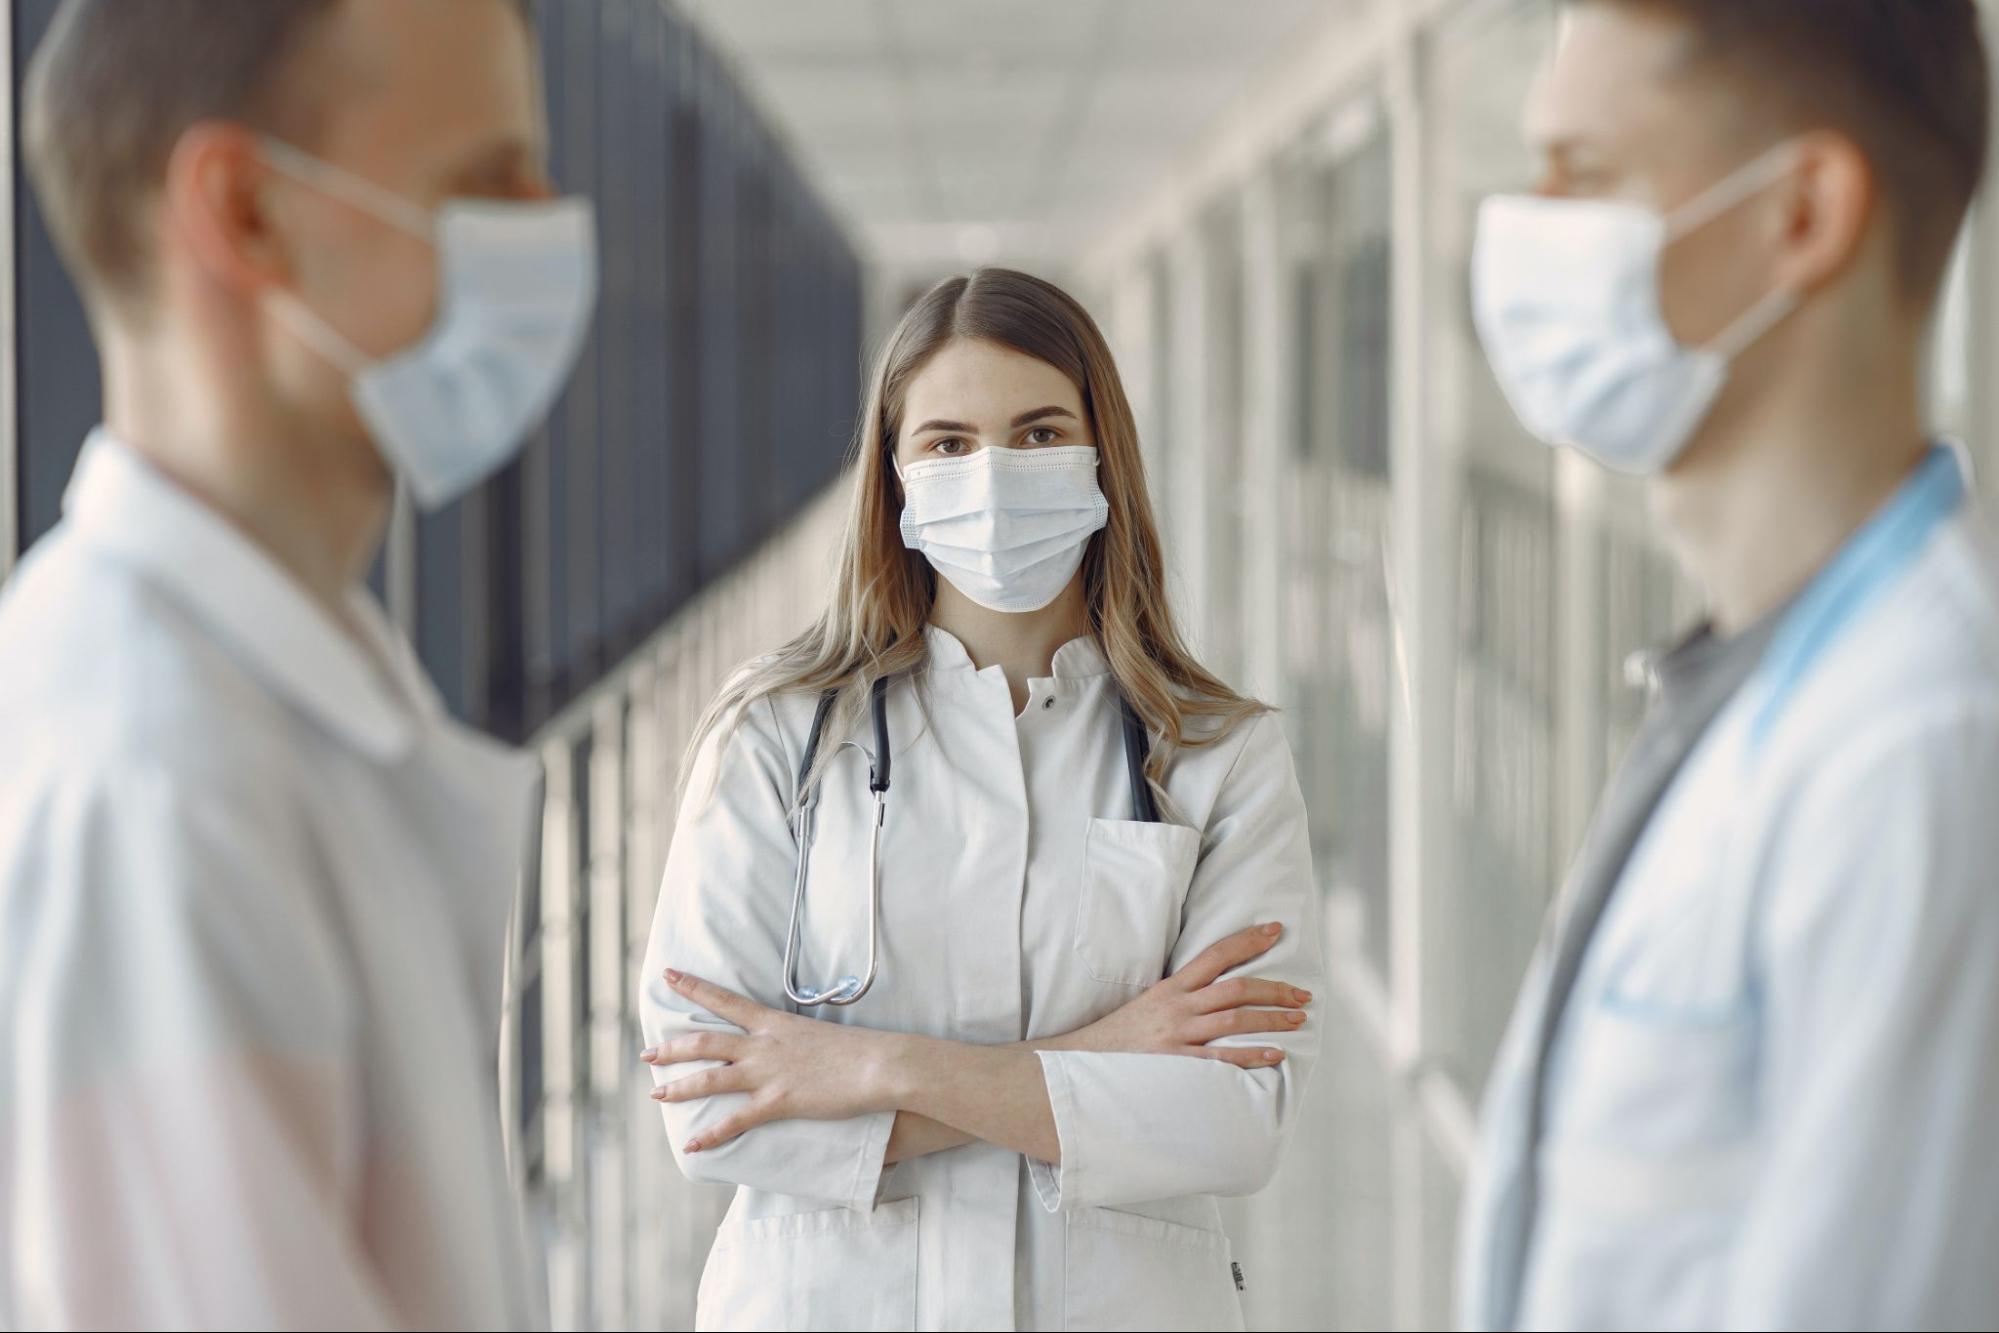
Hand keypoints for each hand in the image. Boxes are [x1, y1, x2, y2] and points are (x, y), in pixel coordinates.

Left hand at [640, 969, 900, 1152]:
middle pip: (705, 1041)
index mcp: (773, 1023)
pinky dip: (711, 1134)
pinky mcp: (779, 1101)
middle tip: (646, 1053)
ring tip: (655, 1093)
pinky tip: (692, 1144)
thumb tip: (788, 1046)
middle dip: (671, 1047)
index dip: (692, 987)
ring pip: (710, 1078)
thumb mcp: (817, 1035)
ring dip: (679, 1086)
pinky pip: (736, 1120)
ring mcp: (768, 1073)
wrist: (879, 1064)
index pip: (724, 1000)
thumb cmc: (857, 1049)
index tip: (668, 975)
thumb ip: (794, 1040)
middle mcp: (763, 1045)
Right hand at [1043, 922, 1309, 1067]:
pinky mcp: (1176, 1063)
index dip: (1248, 940)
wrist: (1082, 1063)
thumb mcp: (1149, 1005)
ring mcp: (1177, 1034)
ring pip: (1235, 1018)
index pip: (1216, 954)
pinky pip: (1221, 1058)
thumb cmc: (1119, 1037)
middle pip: (1236, 987)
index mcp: (1171, 987)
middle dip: (1275, 988)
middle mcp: (1177, 1006)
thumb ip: (1181, 997)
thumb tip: (1218, 991)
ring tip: (1298, 1019)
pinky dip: (1251, 1054)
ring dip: (1272, 1018)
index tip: (1276, 931)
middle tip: (1303, 994)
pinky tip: (1275, 1054)